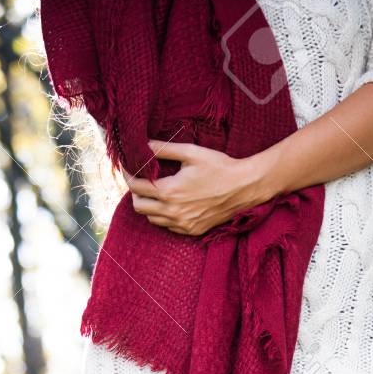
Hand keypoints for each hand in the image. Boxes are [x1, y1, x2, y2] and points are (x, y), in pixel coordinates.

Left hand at [124, 138, 266, 235]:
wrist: (244, 188)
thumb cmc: (219, 166)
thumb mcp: (191, 152)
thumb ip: (164, 149)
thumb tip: (144, 143)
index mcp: (169, 191)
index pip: (135, 186)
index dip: (128, 175)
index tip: (127, 167)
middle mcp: (173, 212)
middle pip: (138, 206)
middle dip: (135, 192)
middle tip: (141, 179)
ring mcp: (182, 224)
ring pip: (151, 218)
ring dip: (149, 205)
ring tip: (156, 190)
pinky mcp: (192, 230)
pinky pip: (168, 226)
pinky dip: (164, 215)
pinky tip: (172, 203)